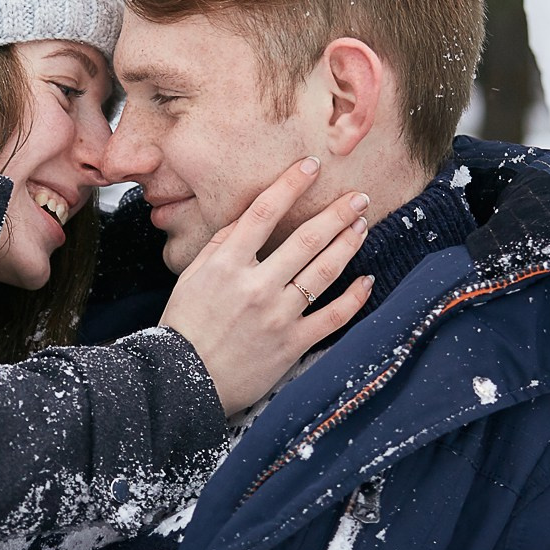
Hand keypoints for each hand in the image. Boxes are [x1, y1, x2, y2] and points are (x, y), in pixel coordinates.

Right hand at [157, 159, 373, 414]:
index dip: (290, 184)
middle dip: (336, 213)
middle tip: (359, 196)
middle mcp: (255, 285)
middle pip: (306, 238)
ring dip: (348, 243)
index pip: (263, 212)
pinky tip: (366, 280)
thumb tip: (247, 218)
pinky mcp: (292, 344)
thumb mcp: (191, 277)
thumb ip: (220, 245)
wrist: (184, 382)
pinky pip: (333, 317)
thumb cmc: (184, 328)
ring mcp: (277, 315)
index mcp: (227, 264)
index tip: (310, 166)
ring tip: (362, 225)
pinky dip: (354, 297)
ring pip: (324, 271)